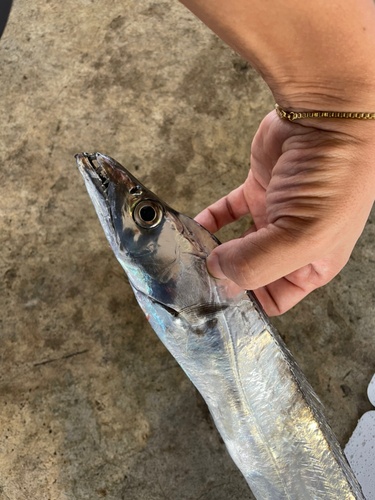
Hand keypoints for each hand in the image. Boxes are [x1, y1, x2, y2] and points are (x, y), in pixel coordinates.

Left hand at [195, 110, 374, 314]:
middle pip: (249, 272)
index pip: (274, 299)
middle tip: (193, 278)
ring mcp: (272, 217)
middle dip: (223, 276)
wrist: (327, 117)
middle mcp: (290, 244)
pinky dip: (208, 220)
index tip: (215, 299)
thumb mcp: (303, 235)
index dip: (247, 303)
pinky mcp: (255, 191)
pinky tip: (192, 226)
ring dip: (211, 250)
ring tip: (188, 254)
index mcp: (311, 264)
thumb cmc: (332, 178)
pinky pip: (226, 213)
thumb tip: (217, 271)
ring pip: (234, 244)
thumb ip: (257, 262)